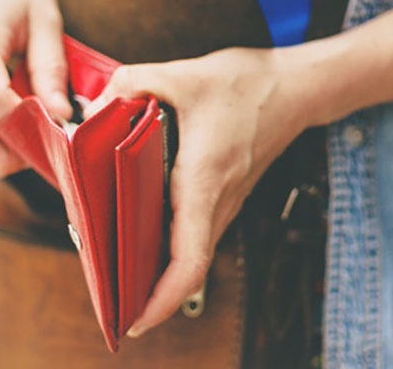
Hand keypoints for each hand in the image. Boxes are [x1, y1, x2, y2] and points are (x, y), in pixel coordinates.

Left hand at [86, 47, 317, 336]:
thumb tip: (96, 105)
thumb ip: (131, 84)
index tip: (138, 319)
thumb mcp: (181, 74)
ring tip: (116, 283)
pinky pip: (194, 236)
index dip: (164, 297)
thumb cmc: (247, 85)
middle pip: (187, 268)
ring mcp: (224, 203)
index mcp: (203, 179)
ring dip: (158, 276)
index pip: (190, 257)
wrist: (295, 88)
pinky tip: (137, 245)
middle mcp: (217, 201)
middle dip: (150, 296)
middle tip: (111, 307)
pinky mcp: (223, 197)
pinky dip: (168, 252)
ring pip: (191, 256)